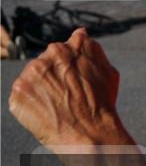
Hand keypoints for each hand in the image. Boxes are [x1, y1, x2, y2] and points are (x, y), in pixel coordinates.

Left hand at [9, 28, 126, 148]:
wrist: (90, 132)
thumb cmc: (102, 104)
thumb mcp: (108, 71)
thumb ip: (92, 50)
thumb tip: (81, 33)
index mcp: (75, 44)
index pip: (67, 47)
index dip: (71, 65)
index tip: (75, 80)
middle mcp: (52, 52)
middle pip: (47, 61)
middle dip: (54, 75)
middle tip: (68, 95)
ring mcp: (33, 70)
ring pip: (33, 78)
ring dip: (42, 89)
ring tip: (58, 105)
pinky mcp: (18, 90)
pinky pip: (22, 95)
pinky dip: (31, 104)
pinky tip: (47, 112)